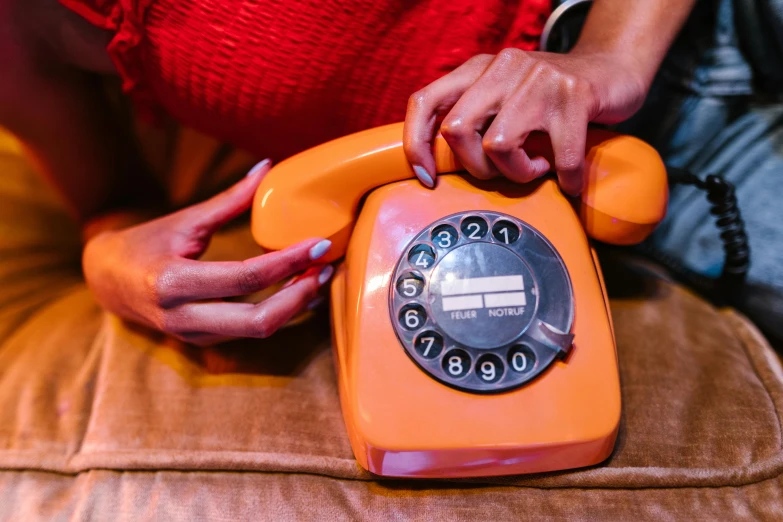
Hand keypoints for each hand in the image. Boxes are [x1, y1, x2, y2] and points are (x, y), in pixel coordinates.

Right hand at [82, 160, 333, 345]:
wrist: (107, 281)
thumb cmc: (146, 243)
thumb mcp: (185, 219)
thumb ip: (229, 200)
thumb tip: (267, 167)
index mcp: (173, 283)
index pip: (244, 278)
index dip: (287, 262)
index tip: (319, 244)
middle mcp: (183, 317)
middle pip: (258, 321)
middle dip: (299, 295)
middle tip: (326, 267)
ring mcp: (194, 335)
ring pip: (258, 331)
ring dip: (295, 304)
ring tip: (320, 275)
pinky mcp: (204, 341)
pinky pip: (251, 332)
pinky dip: (280, 312)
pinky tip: (300, 289)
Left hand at [403, 49, 646, 194]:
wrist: (613, 69)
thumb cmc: (553, 97)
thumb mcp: (503, 98)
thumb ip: (474, 118)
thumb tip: (438, 165)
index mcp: (479, 69)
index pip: (425, 102)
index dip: (416, 143)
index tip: (427, 177)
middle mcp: (503, 68)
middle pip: (456, 129)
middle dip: (476, 167)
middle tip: (501, 172)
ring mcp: (538, 79)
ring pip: (497, 145)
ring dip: (516, 173)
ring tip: (536, 169)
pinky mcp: (573, 95)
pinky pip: (557, 157)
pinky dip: (564, 178)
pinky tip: (569, 179)